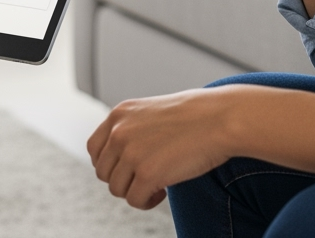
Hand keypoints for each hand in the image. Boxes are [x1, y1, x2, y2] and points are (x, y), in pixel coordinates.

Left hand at [87, 90, 232, 209]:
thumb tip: (121, 160)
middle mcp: (118, 132)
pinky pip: (135, 200)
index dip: (109, 164)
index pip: (94, 149)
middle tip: (147, 178)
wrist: (220, 118)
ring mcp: (130, 153)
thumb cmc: (195, 117)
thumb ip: (131, 130)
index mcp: (119, 114)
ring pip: (116, 189)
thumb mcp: (152, 113)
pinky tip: (164, 192)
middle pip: (103, 172)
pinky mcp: (146, 174)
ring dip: (136, 191)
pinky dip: (148, 202)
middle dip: (123, 180)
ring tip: (158, 185)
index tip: (128, 170)